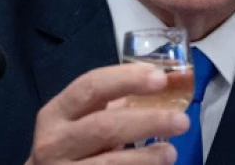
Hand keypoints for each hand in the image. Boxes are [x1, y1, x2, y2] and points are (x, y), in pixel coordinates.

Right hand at [26, 64, 189, 163]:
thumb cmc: (71, 145)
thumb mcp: (83, 120)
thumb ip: (116, 104)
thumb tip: (166, 84)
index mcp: (56, 112)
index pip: (90, 87)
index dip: (126, 80)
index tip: (160, 79)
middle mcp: (53, 142)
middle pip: (104, 126)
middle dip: (147, 121)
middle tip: (181, 120)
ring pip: (109, 162)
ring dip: (146, 157)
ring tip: (171, 152)